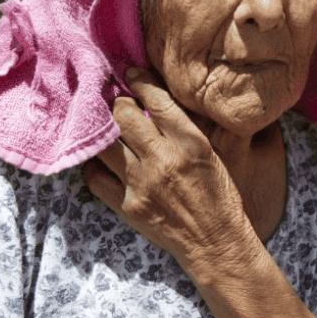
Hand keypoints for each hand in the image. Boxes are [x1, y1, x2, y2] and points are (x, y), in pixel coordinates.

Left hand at [83, 68, 253, 267]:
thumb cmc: (220, 198)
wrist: (216, 243)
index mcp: (192, 144)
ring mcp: (142, 184)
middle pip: (124, 115)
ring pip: (105, 142)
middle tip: (116, 101)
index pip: (158, 100)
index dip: (140, 82)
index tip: (132, 74)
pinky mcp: (128, 206)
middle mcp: (165, 160)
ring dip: (103, 130)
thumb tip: (156, 103)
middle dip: (117, 103)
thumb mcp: (213, 155)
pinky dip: (96, 165)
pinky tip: (104, 161)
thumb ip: (185, 130)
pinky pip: (96, 177)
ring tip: (104, 125)